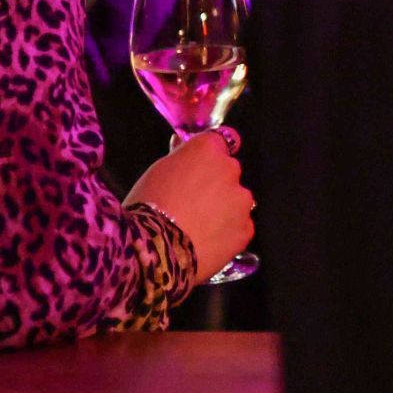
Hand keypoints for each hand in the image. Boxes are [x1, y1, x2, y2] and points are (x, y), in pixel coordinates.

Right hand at [126, 127, 253, 274]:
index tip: (200, 169)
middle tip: (191, 204)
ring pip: (236, 200)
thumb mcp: (157, 172)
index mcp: (207, 150)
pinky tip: (205, 241)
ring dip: (224, 209)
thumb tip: (184, 147)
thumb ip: (180, 157)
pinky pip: (239, 226)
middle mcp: (230, 169)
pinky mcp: (245, 228)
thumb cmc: (147, 208)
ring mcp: (241, 200)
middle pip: (228, 172)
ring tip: (197, 227)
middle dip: (215, 184)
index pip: (218, 141)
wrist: (154, 250)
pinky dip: (228, 233)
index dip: (207, 158)